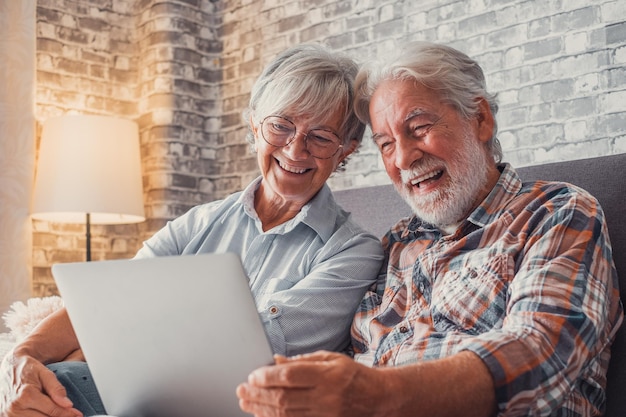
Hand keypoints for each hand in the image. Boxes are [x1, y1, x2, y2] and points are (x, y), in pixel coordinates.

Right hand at [0, 351, 81, 416]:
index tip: (78, 414)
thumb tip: (68, 404)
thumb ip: (56, 388)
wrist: (9, 368)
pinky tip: (47, 414)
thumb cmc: (29, 369)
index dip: (67, 414)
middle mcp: (15, 408)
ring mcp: (9, 415)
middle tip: (73, 416)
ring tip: (61, 414)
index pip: (52, 410)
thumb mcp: (45, 374)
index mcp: (26, 395)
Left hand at [237, 351, 383, 416]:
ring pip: (286, 415)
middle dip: (258, 395)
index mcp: (328, 375)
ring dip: (262, 409)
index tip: (252, 376)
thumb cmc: (353, 375)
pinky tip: (263, 415)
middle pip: (284, 398)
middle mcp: (326, 398)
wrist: (378, 399)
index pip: (290, 376)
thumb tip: (274, 361)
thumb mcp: (331, 359)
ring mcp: (325, 415)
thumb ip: (302, 361)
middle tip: (241, 390)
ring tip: (246, 403)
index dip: (267, 376)